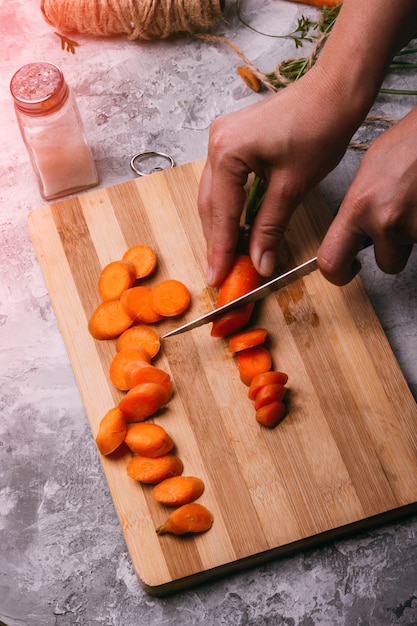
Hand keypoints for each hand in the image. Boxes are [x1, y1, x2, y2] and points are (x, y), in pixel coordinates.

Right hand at [198, 67, 357, 286]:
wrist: (336, 89)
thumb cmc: (320, 128)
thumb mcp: (293, 186)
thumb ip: (270, 227)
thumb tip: (259, 263)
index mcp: (226, 152)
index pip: (221, 213)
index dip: (220, 249)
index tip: (217, 278)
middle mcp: (216, 142)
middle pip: (211, 204)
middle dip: (217, 240)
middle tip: (221, 272)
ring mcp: (223, 137)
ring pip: (216, 194)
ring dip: (223, 224)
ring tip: (228, 255)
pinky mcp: (234, 138)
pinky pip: (226, 180)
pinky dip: (232, 206)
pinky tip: (238, 225)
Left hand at [318, 108, 416, 284]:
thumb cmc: (409, 143)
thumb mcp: (368, 172)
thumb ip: (357, 208)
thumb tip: (352, 232)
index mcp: (359, 207)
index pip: (331, 261)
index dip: (338, 273)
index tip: (348, 268)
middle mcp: (385, 222)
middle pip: (386, 265)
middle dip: (392, 253)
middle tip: (397, 227)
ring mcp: (415, 227)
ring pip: (410, 250)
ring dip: (413, 234)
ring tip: (415, 201)